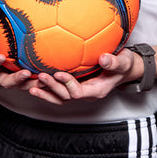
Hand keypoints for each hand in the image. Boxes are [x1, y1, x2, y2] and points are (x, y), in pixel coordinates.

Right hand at [0, 24, 37, 90]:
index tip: (0, 57)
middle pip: (6, 82)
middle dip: (16, 79)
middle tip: (26, 73)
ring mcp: (10, 80)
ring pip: (21, 86)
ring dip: (32, 83)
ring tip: (43, 78)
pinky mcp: (21, 81)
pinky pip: (31, 84)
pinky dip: (40, 81)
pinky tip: (51, 75)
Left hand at [24, 45, 142, 103]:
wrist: (125, 68)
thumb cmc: (125, 64)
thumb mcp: (123, 62)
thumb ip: (114, 62)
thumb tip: (104, 59)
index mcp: (97, 90)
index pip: (78, 92)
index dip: (67, 84)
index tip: (58, 72)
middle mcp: (87, 94)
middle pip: (66, 96)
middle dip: (53, 88)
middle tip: (40, 76)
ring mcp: (80, 91)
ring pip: (60, 98)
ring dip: (46, 92)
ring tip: (31, 86)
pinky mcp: (76, 86)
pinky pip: (59, 92)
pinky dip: (48, 90)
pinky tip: (36, 83)